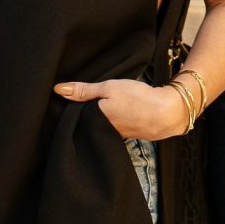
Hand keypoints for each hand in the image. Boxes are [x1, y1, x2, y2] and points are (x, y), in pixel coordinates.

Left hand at [54, 78, 189, 140]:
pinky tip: (121, 114)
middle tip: (85, 103)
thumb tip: (57, 89)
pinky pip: (114, 129)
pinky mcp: (129, 135)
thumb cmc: (138, 99)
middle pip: (88, 124)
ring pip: (101, 127)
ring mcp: (117, 135)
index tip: (68, 102)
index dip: (72, 109)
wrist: (167, 113)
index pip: (76, 117)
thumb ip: (84, 90)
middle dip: (85, 116)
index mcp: (95, 120)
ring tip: (104, 107)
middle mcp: (103, 132)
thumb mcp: (109, 87)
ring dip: (100, 120)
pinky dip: (114, 122)